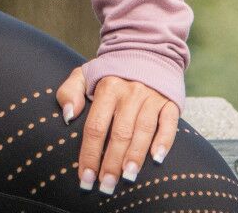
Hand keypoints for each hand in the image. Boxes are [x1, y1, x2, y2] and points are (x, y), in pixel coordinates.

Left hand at [56, 65, 176, 194]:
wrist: (145, 51)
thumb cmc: (110, 71)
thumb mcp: (84, 74)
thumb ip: (69, 92)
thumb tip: (67, 116)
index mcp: (106, 87)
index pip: (95, 127)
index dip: (89, 153)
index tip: (85, 176)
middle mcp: (130, 93)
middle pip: (119, 134)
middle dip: (111, 163)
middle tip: (105, 186)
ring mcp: (151, 97)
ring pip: (143, 131)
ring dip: (136, 157)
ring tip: (128, 177)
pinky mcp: (170, 102)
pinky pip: (168, 124)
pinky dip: (164, 142)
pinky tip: (156, 159)